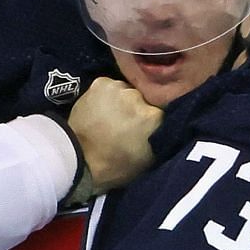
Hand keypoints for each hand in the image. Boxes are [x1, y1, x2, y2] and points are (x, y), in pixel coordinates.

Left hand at [67, 77, 162, 194]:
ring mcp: (119, 88)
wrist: (79, 160)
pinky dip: (107, 96)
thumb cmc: (117, 166)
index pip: (164, 108)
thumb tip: (170, 124)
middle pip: (146, 97)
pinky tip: (102, 110)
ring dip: (123, 100)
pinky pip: (110, 86)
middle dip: (140, 107)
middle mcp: (139, 97)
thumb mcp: (152, 157)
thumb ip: (163, 136)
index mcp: (155, 117)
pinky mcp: (101, 84)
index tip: (149, 125)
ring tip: (113, 116)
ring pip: (128, 90)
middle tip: (129, 122)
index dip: (156, 117)